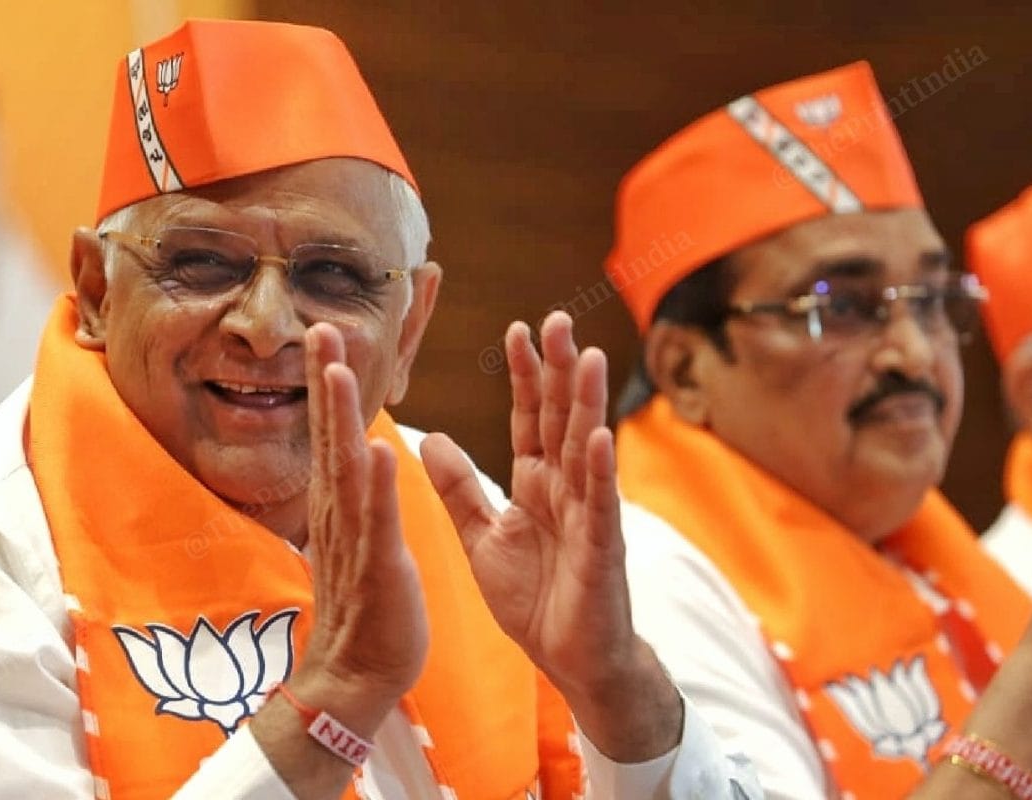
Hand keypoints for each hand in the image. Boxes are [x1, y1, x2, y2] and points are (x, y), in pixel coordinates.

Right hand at [249, 322, 427, 795]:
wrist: (356, 677)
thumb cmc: (366, 608)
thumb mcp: (361, 539)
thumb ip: (356, 496)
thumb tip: (356, 456)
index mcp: (343, 506)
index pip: (334, 434)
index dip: (330, 384)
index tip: (327, 334)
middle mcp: (340, 514)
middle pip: (330, 436)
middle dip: (326, 380)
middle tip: (319, 326)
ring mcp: (355, 540)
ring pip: (345, 469)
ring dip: (339, 418)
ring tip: (334, 368)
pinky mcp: (377, 569)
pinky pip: (376, 522)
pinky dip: (376, 487)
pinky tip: (377, 450)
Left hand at [421, 312, 681, 760]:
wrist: (567, 658)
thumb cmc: (534, 598)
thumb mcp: (481, 536)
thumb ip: (459, 488)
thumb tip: (430, 440)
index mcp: (534, 484)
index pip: (530, 418)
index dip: (524, 376)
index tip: (516, 330)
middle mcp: (565, 488)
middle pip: (561, 418)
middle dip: (558, 369)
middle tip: (557, 318)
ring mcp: (588, 514)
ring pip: (584, 448)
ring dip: (585, 403)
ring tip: (585, 355)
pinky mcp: (602, 548)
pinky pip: (599, 504)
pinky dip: (599, 470)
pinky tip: (599, 435)